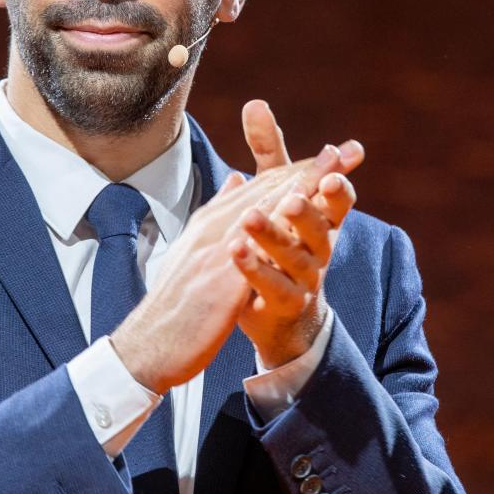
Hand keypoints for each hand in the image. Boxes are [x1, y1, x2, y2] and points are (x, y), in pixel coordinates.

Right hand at [109, 147, 344, 394]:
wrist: (150, 343)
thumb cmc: (175, 301)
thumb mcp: (194, 251)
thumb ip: (218, 215)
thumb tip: (237, 180)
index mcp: (210, 224)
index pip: (257, 189)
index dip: (295, 170)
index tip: (331, 155)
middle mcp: (213, 230)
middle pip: (265, 193)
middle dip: (306, 170)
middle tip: (343, 151)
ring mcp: (216, 253)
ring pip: (262, 213)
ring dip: (298, 189)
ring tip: (329, 172)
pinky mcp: (221, 282)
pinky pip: (254, 251)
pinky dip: (277, 231)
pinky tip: (301, 221)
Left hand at [221, 101, 363, 367]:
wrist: (284, 313)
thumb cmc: (282, 241)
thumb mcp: (276, 194)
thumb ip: (269, 154)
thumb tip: (255, 103)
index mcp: (321, 219)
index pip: (338, 200)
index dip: (338, 188)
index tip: (334, 172)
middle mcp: (319, 247)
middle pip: (319, 228)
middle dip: (307, 211)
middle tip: (291, 198)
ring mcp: (305, 278)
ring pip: (294, 258)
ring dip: (273, 237)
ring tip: (250, 220)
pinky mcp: (285, 303)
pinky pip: (273, 287)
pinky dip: (255, 269)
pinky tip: (235, 252)